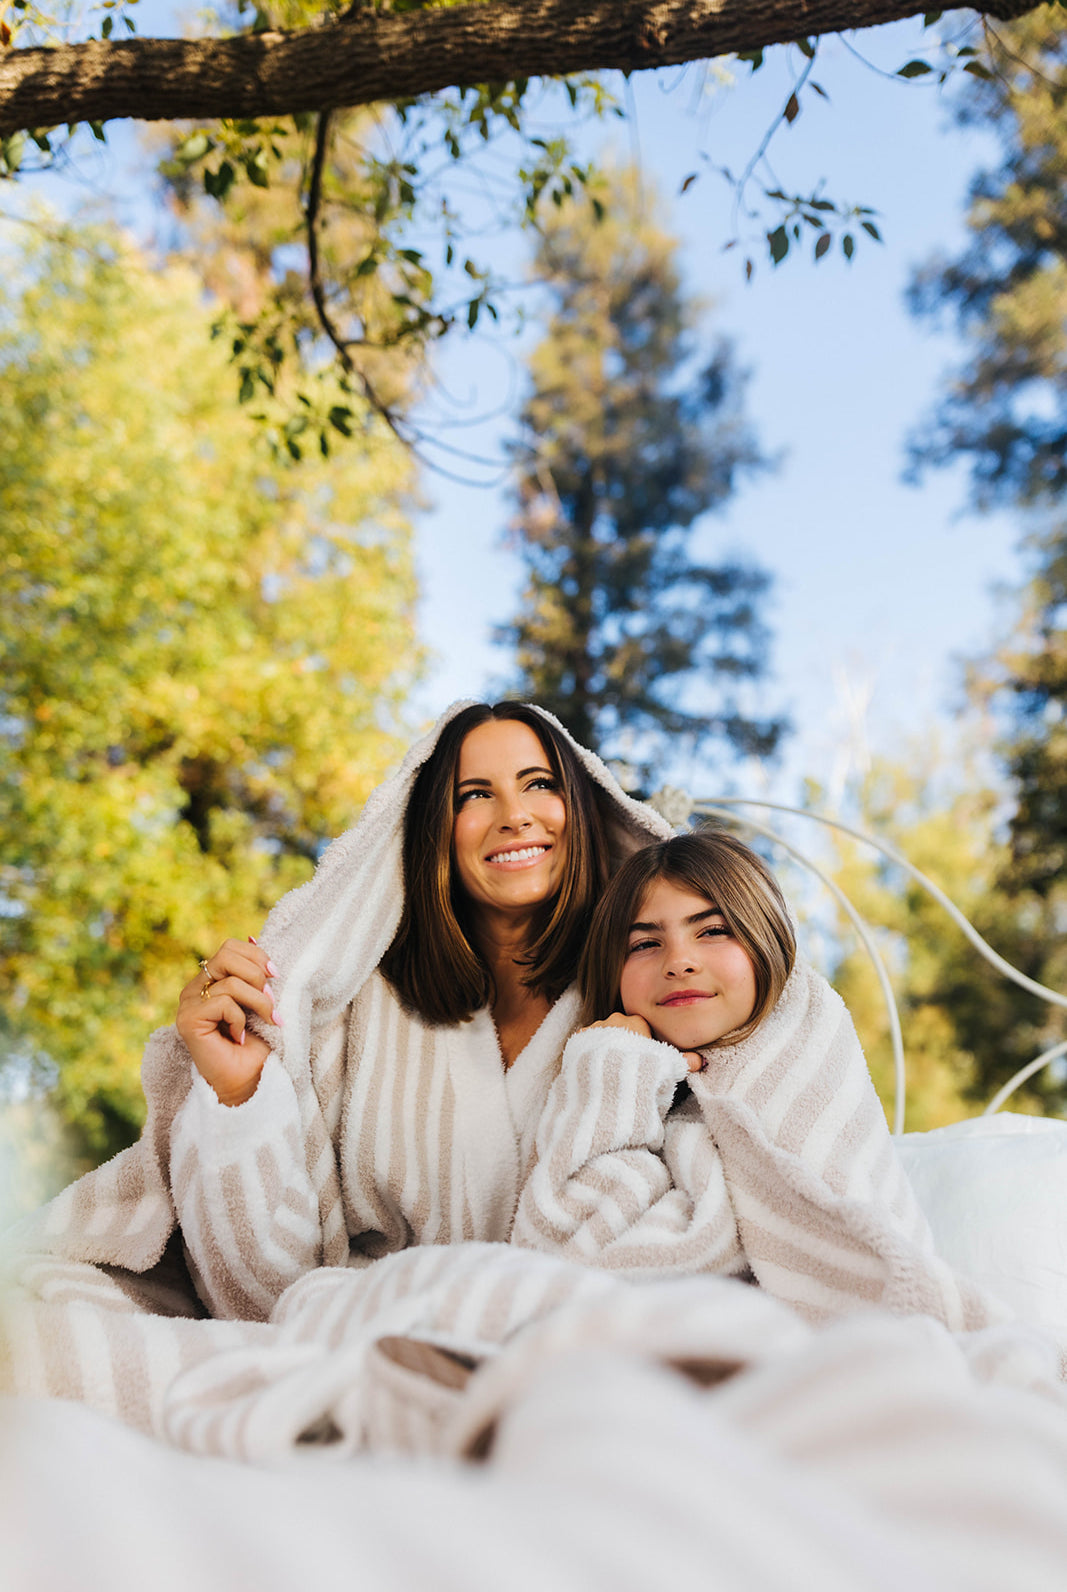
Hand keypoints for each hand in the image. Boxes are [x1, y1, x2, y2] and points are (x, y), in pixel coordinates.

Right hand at [176, 937, 276, 1106]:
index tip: (276, 975)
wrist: (249, 1081)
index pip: (230, 947)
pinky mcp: (187, 1020)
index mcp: (211, 980)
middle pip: (226, 953)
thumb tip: (254, 934)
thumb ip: (255, 971)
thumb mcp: (261, 998)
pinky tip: (239, 1037)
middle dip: (257, 974)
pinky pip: (222, 1002)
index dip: (257, 955)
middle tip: (270, 999)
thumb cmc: (258, 1043)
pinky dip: (240, 1019)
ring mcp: (188, 1003)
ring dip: (258, 1002)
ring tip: (266, 1021)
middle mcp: (195, 988)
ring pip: (230, 982)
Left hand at [584, 1012, 704, 1072]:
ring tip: (609, 1069)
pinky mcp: (577, 1039)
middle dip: (623, 1043)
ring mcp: (594, 1028)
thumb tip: (701, 1061)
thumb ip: (684, 1061)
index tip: (642, 1059)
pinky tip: (594, 1068)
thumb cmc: (640, 1073)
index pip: (641, 1028)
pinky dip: (589, 1053)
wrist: (607, 1084)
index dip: (642, 1044)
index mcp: (637, 1023)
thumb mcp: (667, 1068)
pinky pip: (585, 1042)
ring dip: (605, 1047)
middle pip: (621, 1029)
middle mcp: (615, 1019)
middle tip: (626, 1066)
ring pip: (602, 1034)